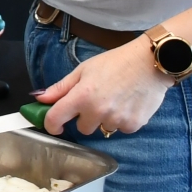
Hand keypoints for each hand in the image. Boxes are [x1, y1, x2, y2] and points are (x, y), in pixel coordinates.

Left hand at [35, 39, 172, 136]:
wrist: (150, 62)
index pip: (56, 119)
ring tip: (115, 99)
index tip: (54, 124)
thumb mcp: (83, 70)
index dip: (51, 124)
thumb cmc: (116, 63)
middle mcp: (98, 111)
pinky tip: (128, 104)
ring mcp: (117, 120)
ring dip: (105, 118)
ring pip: (103, 128)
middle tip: (96, 100)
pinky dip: (122, 120)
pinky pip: (121, 129)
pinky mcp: (134, 125)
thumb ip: (61, 87)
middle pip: (83, 128)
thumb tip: (40, 98)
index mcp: (82, 96)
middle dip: (86, 117)